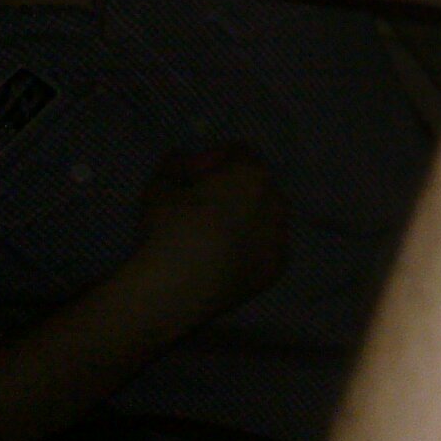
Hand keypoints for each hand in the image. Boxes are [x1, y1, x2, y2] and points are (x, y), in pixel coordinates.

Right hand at [124, 144, 290, 326]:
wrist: (179, 287)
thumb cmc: (170, 229)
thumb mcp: (159, 186)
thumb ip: (174, 165)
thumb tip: (180, 157)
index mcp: (251, 174)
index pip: (239, 153)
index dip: (216, 160)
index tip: (197, 176)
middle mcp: (276, 201)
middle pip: (258, 184)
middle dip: (236, 189)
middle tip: (206, 206)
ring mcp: (280, 236)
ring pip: (267, 217)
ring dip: (248, 218)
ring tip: (216, 236)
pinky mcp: (277, 268)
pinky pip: (267, 248)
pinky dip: (252, 248)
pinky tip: (226, 259)